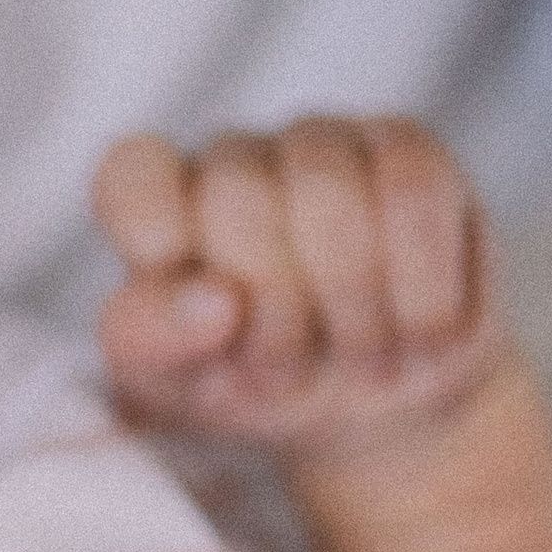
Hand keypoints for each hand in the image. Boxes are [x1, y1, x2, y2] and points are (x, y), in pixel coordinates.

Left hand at [96, 116, 504, 457]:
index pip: (132, 175)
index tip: (206, 310)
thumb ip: (154, 341)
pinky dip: (419, 284)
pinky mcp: (406, 150)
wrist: (379, 406)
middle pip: (239, 200)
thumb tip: (211, 301)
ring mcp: (320, 144)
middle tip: (295, 368)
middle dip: (275, 313)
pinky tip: (419, 325)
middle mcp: (231, 160)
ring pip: (331, 191)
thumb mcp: (181, 388)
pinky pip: (413, 191)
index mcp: (155, 204)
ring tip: (360, 355)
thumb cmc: (257, 385)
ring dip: (352, 308)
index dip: (159, 232)